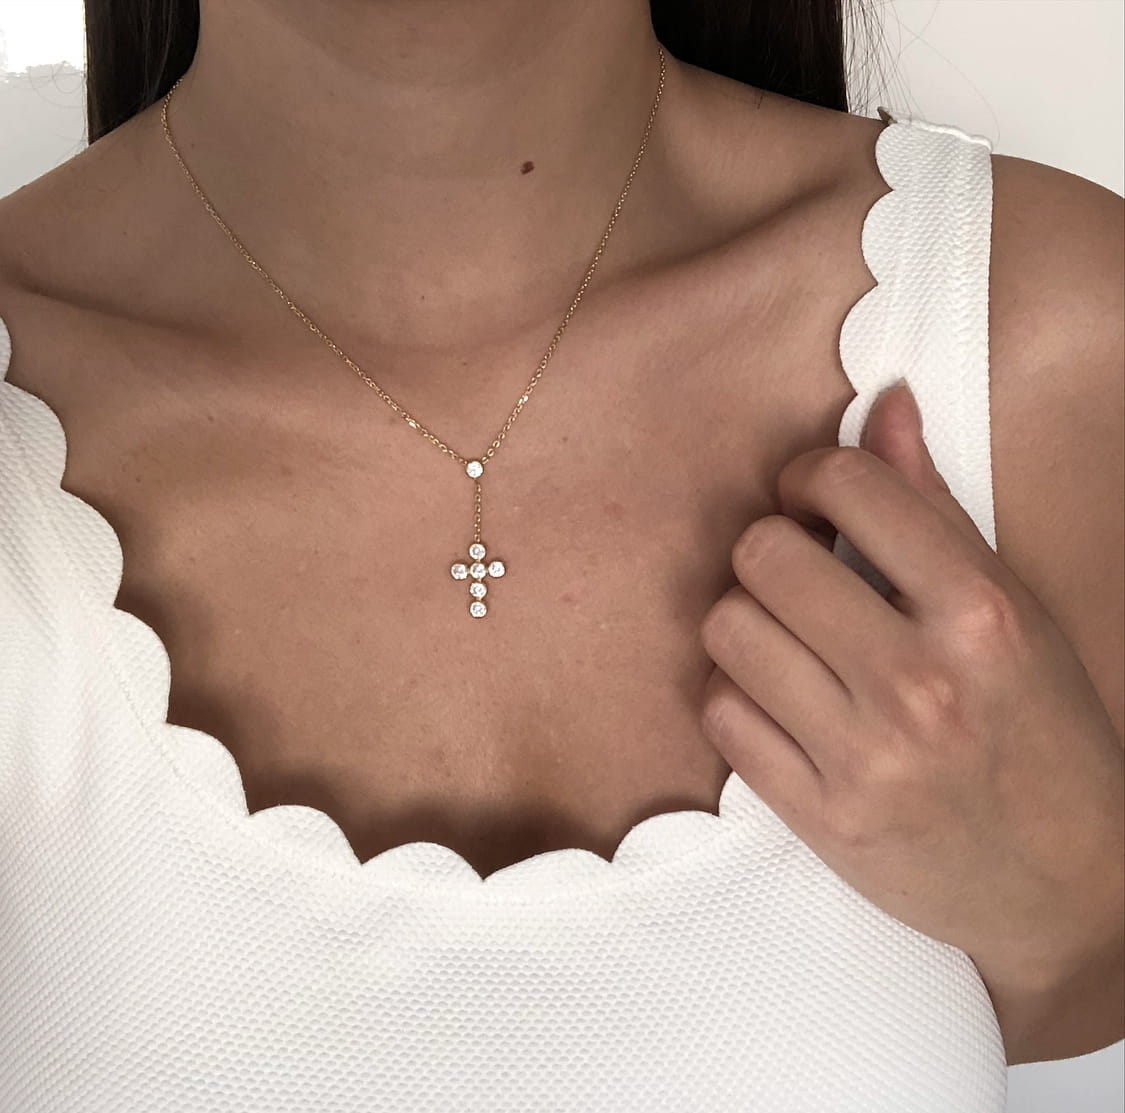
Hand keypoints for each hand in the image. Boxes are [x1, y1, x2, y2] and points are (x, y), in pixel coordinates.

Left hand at [699, 379, 1123, 999]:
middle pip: (764, 554)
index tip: (811, 503)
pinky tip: (772, 700)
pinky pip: (720, 714)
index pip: (847, 483)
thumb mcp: (1010, 609)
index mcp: (981, 613)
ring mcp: (867, 758)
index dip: (808, 477)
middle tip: (794, 575)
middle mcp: (922, 682)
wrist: (1066, 887)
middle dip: (769, 550)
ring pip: (726, 628)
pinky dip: (734, 695)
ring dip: (743, 623)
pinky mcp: (823, 819)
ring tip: (783, 639)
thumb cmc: (1040, 732)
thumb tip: (881, 402)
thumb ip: (934, 504)